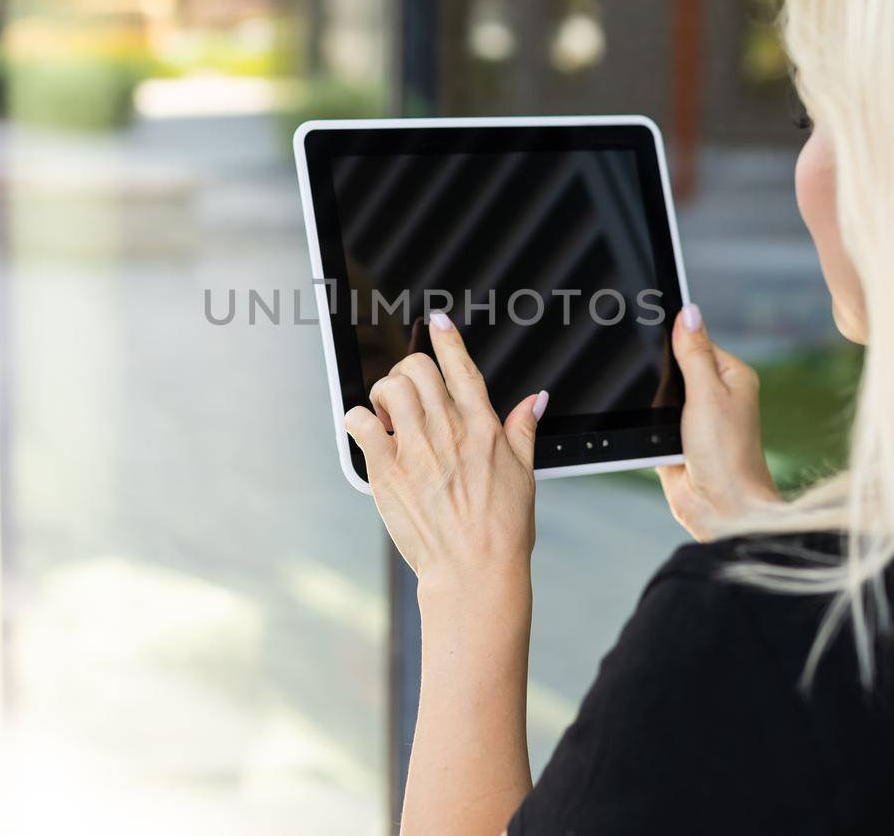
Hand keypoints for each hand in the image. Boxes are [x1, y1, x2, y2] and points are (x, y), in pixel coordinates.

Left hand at [343, 313, 545, 588]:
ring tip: (386, 415)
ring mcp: (416, 450)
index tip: (436, 320)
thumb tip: (537, 399)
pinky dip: (356, 419)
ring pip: (389, 388)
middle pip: (418, 369)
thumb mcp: (524, 473)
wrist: (475, 572)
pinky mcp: (388, 473)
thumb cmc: (502, 530)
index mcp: (482, 427)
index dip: (447, 338)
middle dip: (409, 371)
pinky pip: (360, 424)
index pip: (461, 367)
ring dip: (383, 393)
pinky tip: (365, 432)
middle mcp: (449, 432)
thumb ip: (523, 429)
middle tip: (407, 394)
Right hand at [656, 302, 781, 540]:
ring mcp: (694, 418)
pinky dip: (647, 424)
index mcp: (731, 376)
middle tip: (659, 386)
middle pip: (673, 366)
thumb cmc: (727, 454)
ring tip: (664, 420)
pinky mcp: (675, 440)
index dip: (674, 336)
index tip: (649, 326)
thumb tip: (688, 312)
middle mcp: (715, 395)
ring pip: (659, 393)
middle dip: (659, 374)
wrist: (721, 508)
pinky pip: (651, 420)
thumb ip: (694, 353)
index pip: (696, 340)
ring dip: (653, 404)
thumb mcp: (707, 394)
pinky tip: (651, 433)